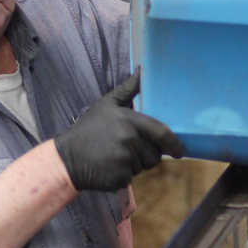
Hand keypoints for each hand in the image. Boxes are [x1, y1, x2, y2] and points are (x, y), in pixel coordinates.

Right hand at [54, 71, 183, 190]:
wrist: (67, 158)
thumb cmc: (89, 129)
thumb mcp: (106, 105)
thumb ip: (128, 89)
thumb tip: (142, 70)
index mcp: (129, 120)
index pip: (161, 133)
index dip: (174, 143)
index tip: (180, 151)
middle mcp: (129, 140)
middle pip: (155, 154)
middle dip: (148, 154)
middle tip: (129, 150)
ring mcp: (124, 160)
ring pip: (144, 167)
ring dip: (135, 164)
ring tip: (116, 156)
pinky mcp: (120, 178)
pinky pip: (132, 178)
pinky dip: (124, 175)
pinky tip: (110, 167)